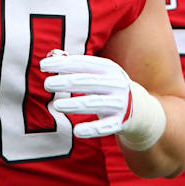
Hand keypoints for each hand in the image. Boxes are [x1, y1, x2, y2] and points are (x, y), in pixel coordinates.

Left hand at [40, 49, 165, 148]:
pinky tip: (76, 131)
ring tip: (55, 105)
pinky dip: (91, 129)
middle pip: (87, 81)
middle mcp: (115, 84)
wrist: (141, 109)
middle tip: (47, 84)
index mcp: (109, 68)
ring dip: (74, 104)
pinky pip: (104, 127)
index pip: (83, 63)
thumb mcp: (99, 72)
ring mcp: (119, 103)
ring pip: (94, 103)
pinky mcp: (120, 122)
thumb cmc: (109, 86)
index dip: (62, 64)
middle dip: (66, 82)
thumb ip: (76, 64)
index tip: (43, 65)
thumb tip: (52, 53)